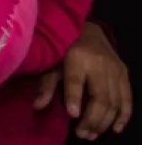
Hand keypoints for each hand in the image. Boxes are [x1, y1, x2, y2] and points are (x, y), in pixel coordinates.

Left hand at [35, 23, 131, 139]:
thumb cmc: (65, 49)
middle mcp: (99, 63)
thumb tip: (36, 106)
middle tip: (82, 134)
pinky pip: (127, 99)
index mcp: (76, 57)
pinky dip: (123, 116)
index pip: (76, 80)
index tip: (72, 115)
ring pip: (114, 102)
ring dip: (105, 122)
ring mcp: (114, 69)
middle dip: (92, 119)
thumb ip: (45, 85)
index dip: (75, 98)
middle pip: (100, 97)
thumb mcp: (51, 63)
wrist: (88, 31)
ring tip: (91, 134)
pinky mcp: (124, 73)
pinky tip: (115, 129)